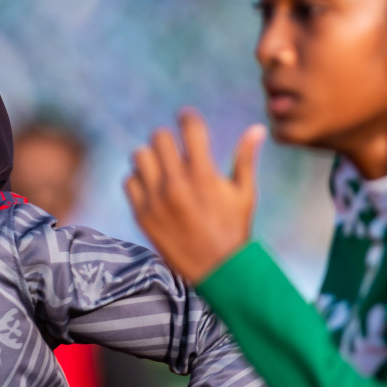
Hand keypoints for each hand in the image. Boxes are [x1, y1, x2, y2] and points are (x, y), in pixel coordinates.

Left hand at [126, 109, 264, 283]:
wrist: (217, 270)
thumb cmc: (234, 229)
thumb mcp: (244, 193)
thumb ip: (245, 158)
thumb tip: (257, 128)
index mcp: (203, 175)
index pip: (189, 128)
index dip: (188, 117)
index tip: (186, 117)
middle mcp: (176, 184)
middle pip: (160, 137)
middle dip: (169, 138)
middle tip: (175, 147)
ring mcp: (156, 199)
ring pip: (139, 155)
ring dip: (150, 156)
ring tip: (161, 166)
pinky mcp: (142, 214)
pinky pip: (129, 181)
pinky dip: (139, 179)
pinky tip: (152, 186)